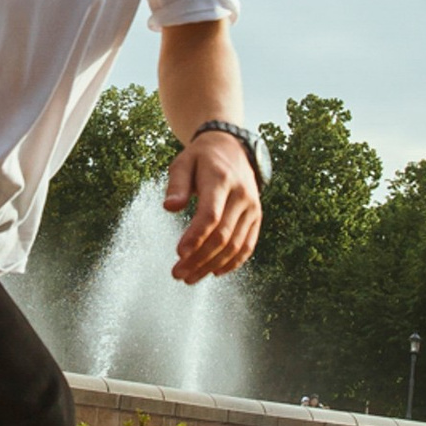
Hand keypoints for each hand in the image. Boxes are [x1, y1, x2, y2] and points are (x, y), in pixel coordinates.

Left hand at [163, 132, 259, 283]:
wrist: (233, 148)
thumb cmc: (201, 158)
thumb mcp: (183, 163)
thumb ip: (176, 185)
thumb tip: (169, 207)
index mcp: (220, 179)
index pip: (210, 214)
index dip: (195, 237)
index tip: (179, 254)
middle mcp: (241, 195)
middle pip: (222, 235)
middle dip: (199, 258)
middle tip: (178, 274)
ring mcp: (252, 208)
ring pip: (235, 245)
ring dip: (212, 265)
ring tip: (190, 277)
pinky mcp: (256, 217)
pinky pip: (247, 245)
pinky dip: (233, 262)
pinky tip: (214, 271)